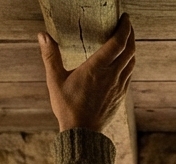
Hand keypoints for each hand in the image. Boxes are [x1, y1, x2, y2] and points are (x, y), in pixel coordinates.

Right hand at [38, 13, 135, 132]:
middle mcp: (111, 76)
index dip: (125, 27)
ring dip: (131, 48)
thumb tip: (43, 35)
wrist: (82, 133)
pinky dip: (129, 62)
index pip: (118, 42)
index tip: (124, 18)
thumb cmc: (67, 107)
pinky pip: (129, 74)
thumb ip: (50, 56)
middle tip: (127, 24)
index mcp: (96, 68)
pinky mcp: (121, 95)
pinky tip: (123, 62)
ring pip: (132, 61)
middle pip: (130, 49)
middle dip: (131, 33)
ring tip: (126, 40)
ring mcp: (119, 86)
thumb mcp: (55, 80)